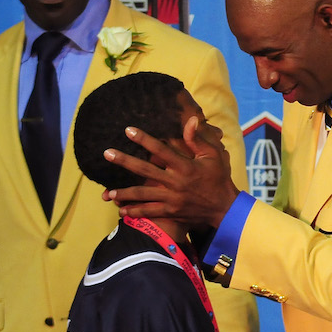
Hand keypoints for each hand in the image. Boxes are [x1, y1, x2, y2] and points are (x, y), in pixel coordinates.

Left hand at [104, 116, 239, 229]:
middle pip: (145, 171)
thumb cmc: (219, 178)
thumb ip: (198, 139)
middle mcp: (176, 182)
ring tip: (106, 193)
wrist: (225, 208)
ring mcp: (172, 199)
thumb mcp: (214, 155)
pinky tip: (121, 211)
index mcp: (185, 167)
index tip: (128, 130)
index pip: (161, 150)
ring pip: (143, 195)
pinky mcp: (171, 211)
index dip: (144, 139)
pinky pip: (150, 212)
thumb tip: (190, 119)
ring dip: (123, 194)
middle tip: (107, 153)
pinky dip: (135, 212)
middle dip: (125, 162)